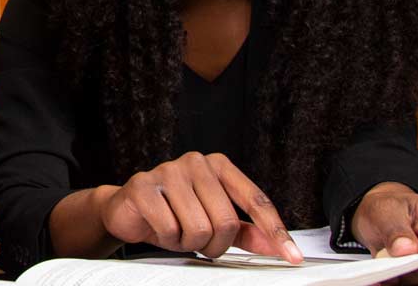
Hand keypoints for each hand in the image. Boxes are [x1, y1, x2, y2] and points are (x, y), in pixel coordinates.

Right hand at [99, 152, 301, 262]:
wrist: (125, 209)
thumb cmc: (172, 212)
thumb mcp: (213, 221)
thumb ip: (246, 231)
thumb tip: (275, 245)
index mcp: (219, 166)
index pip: (256, 200)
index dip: (275, 231)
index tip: (292, 256)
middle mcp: (196, 162)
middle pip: (227, 221)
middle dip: (214, 244)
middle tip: (199, 242)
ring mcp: (168, 171)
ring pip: (199, 228)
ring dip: (189, 243)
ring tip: (177, 232)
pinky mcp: (144, 186)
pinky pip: (170, 229)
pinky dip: (168, 238)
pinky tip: (159, 227)